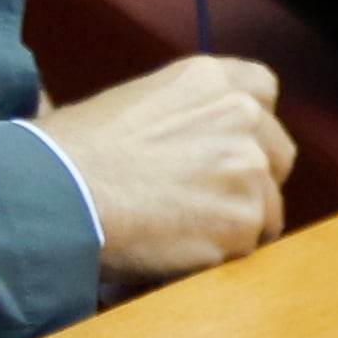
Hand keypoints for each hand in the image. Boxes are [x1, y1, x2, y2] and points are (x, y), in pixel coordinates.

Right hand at [31, 56, 294, 284]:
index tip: (229, 149)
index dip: (248, 127)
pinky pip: (247, 250)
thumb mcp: (134, 103)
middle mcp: (240, 115)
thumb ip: (183, 115)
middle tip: (206, 203)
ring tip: (182, 235)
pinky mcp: (244, 222)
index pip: (262, 91)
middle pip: (276, 155)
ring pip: (266, 209)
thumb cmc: (75, 153)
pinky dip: (217, 259)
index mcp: (209, 79)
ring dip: (233, 226)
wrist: (61, 194)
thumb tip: (188, 146)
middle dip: (250, 181)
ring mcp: (248, 168)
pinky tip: (177, 254)